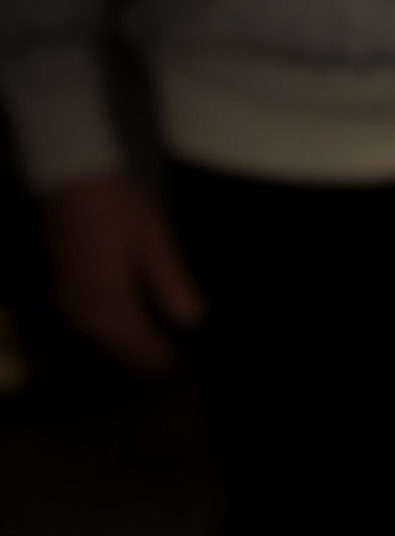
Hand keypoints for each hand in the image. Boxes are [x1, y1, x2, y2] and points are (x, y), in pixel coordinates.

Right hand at [43, 173, 204, 371]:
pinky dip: (110, 332)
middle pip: (125, 356)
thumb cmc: (117, 208)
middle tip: (174, 344)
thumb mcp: (156, 244)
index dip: (170, 356)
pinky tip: (126, 320)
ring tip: (155, 333)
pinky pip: (89, 330)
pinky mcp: (61, 295)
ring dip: (130, 345)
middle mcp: (87, 314)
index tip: (189, 350)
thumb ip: (174, 286)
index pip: (147, 354)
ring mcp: (70, 306)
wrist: (70, 178)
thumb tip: (193, 323)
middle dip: (150, 353)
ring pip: (106, 346)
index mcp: (112, 305)